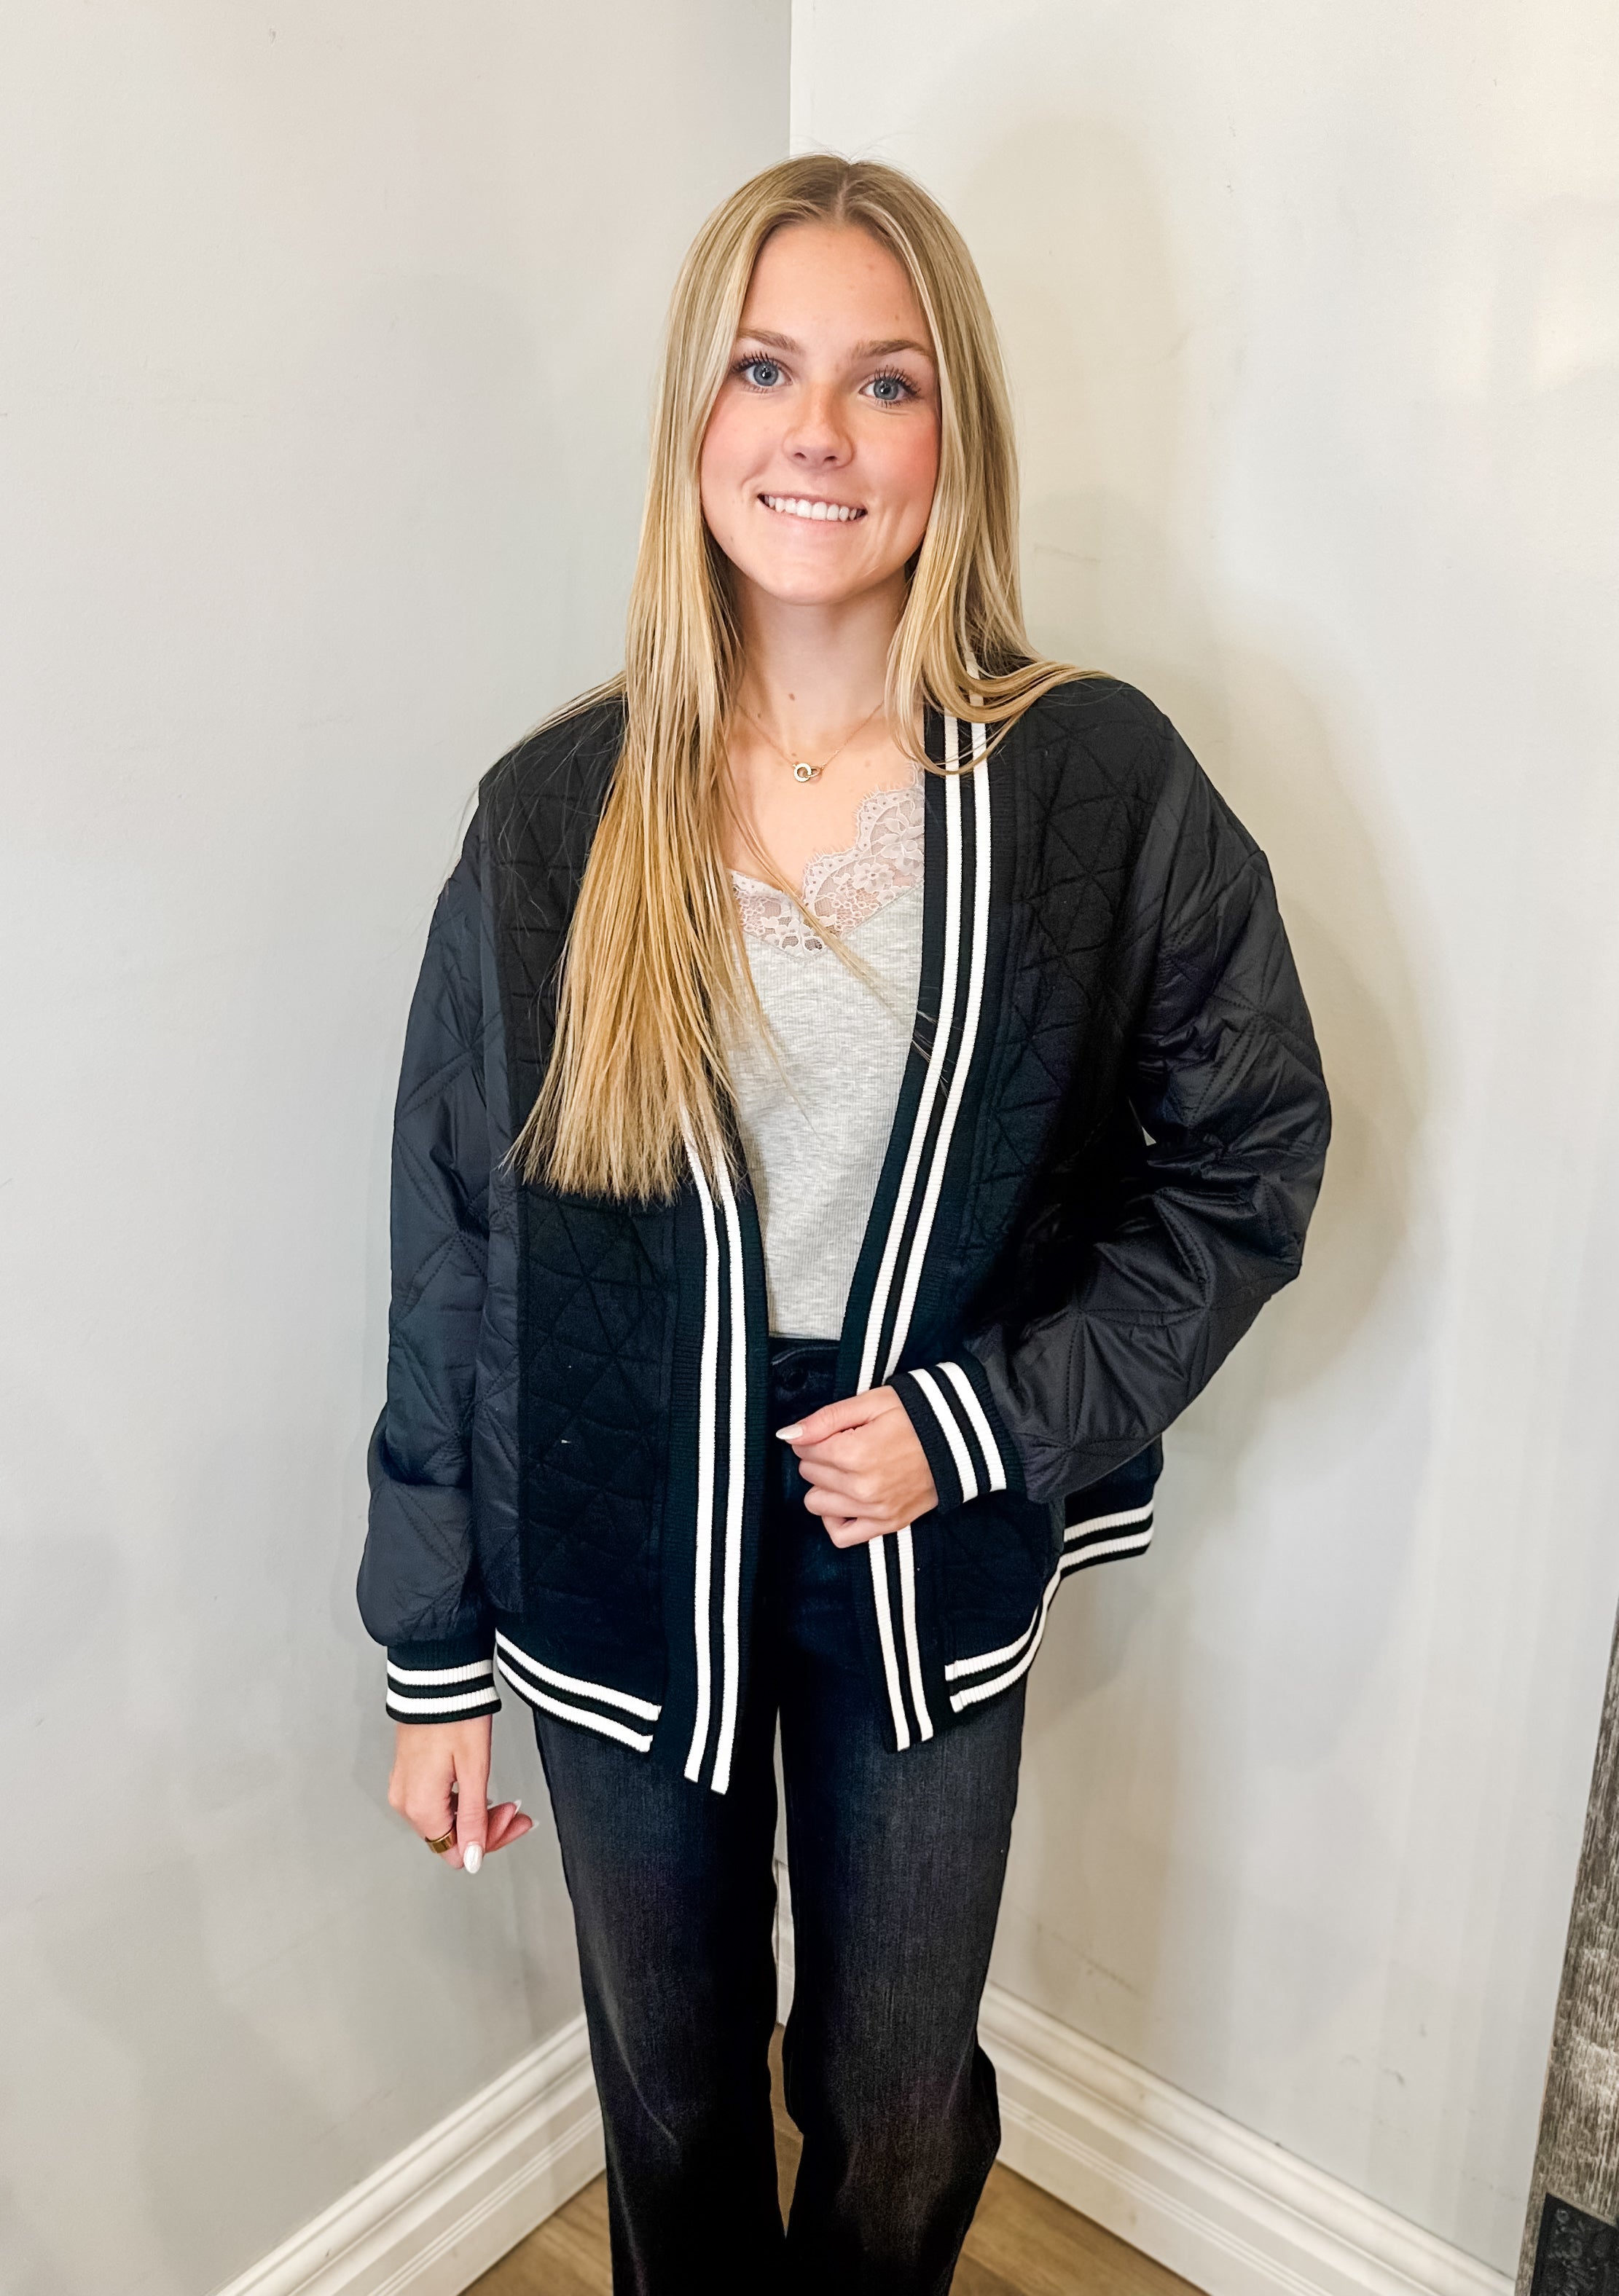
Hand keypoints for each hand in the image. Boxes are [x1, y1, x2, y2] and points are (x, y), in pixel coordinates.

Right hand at [388, 1715, 533, 1872]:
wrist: (437, 1680)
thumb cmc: (456, 1715)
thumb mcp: (474, 1770)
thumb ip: (473, 1818)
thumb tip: (472, 1859)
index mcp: (420, 1806)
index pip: (456, 1852)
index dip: (489, 1841)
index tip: (514, 1820)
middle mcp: (406, 1802)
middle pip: (450, 1838)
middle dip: (487, 1828)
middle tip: (516, 1810)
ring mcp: (405, 1788)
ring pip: (444, 1821)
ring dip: (476, 1816)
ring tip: (504, 1801)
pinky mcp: (409, 1774)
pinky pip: (435, 1803)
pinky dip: (460, 1802)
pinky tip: (479, 1792)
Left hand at [777, 1386, 937, 1547]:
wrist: (959, 1439)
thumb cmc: (915, 1416)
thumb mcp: (869, 1403)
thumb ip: (824, 1420)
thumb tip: (787, 1435)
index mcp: (855, 1452)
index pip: (804, 1450)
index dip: (815, 1437)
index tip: (836, 1431)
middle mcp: (862, 1487)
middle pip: (809, 1475)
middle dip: (820, 1458)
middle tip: (848, 1445)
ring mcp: (875, 1510)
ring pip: (817, 1504)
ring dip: (826, 1486)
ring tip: (849, 1470)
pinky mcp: (888, 1524)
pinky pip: (841, 1536)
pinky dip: (836, 1519)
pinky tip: (846, 1500)